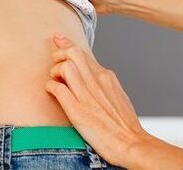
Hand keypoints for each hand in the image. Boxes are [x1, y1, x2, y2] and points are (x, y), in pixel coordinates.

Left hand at [47, 34, 182, 168]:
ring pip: (65, 66)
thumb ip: (105, 86)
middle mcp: (97, 81)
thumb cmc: (125, 125)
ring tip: (55, 80)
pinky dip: (51, 87)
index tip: (58, 38)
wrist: (131, 143)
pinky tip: (52, 92)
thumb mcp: (118, 96)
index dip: (67, 44)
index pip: (83, 53)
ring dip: (55, 71)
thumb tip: (95, 80)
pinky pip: (57, 89)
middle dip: (59, 53)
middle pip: (74, 52)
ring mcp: (87, 95)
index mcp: (107, 77)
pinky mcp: (78, 110)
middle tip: (55, 63)